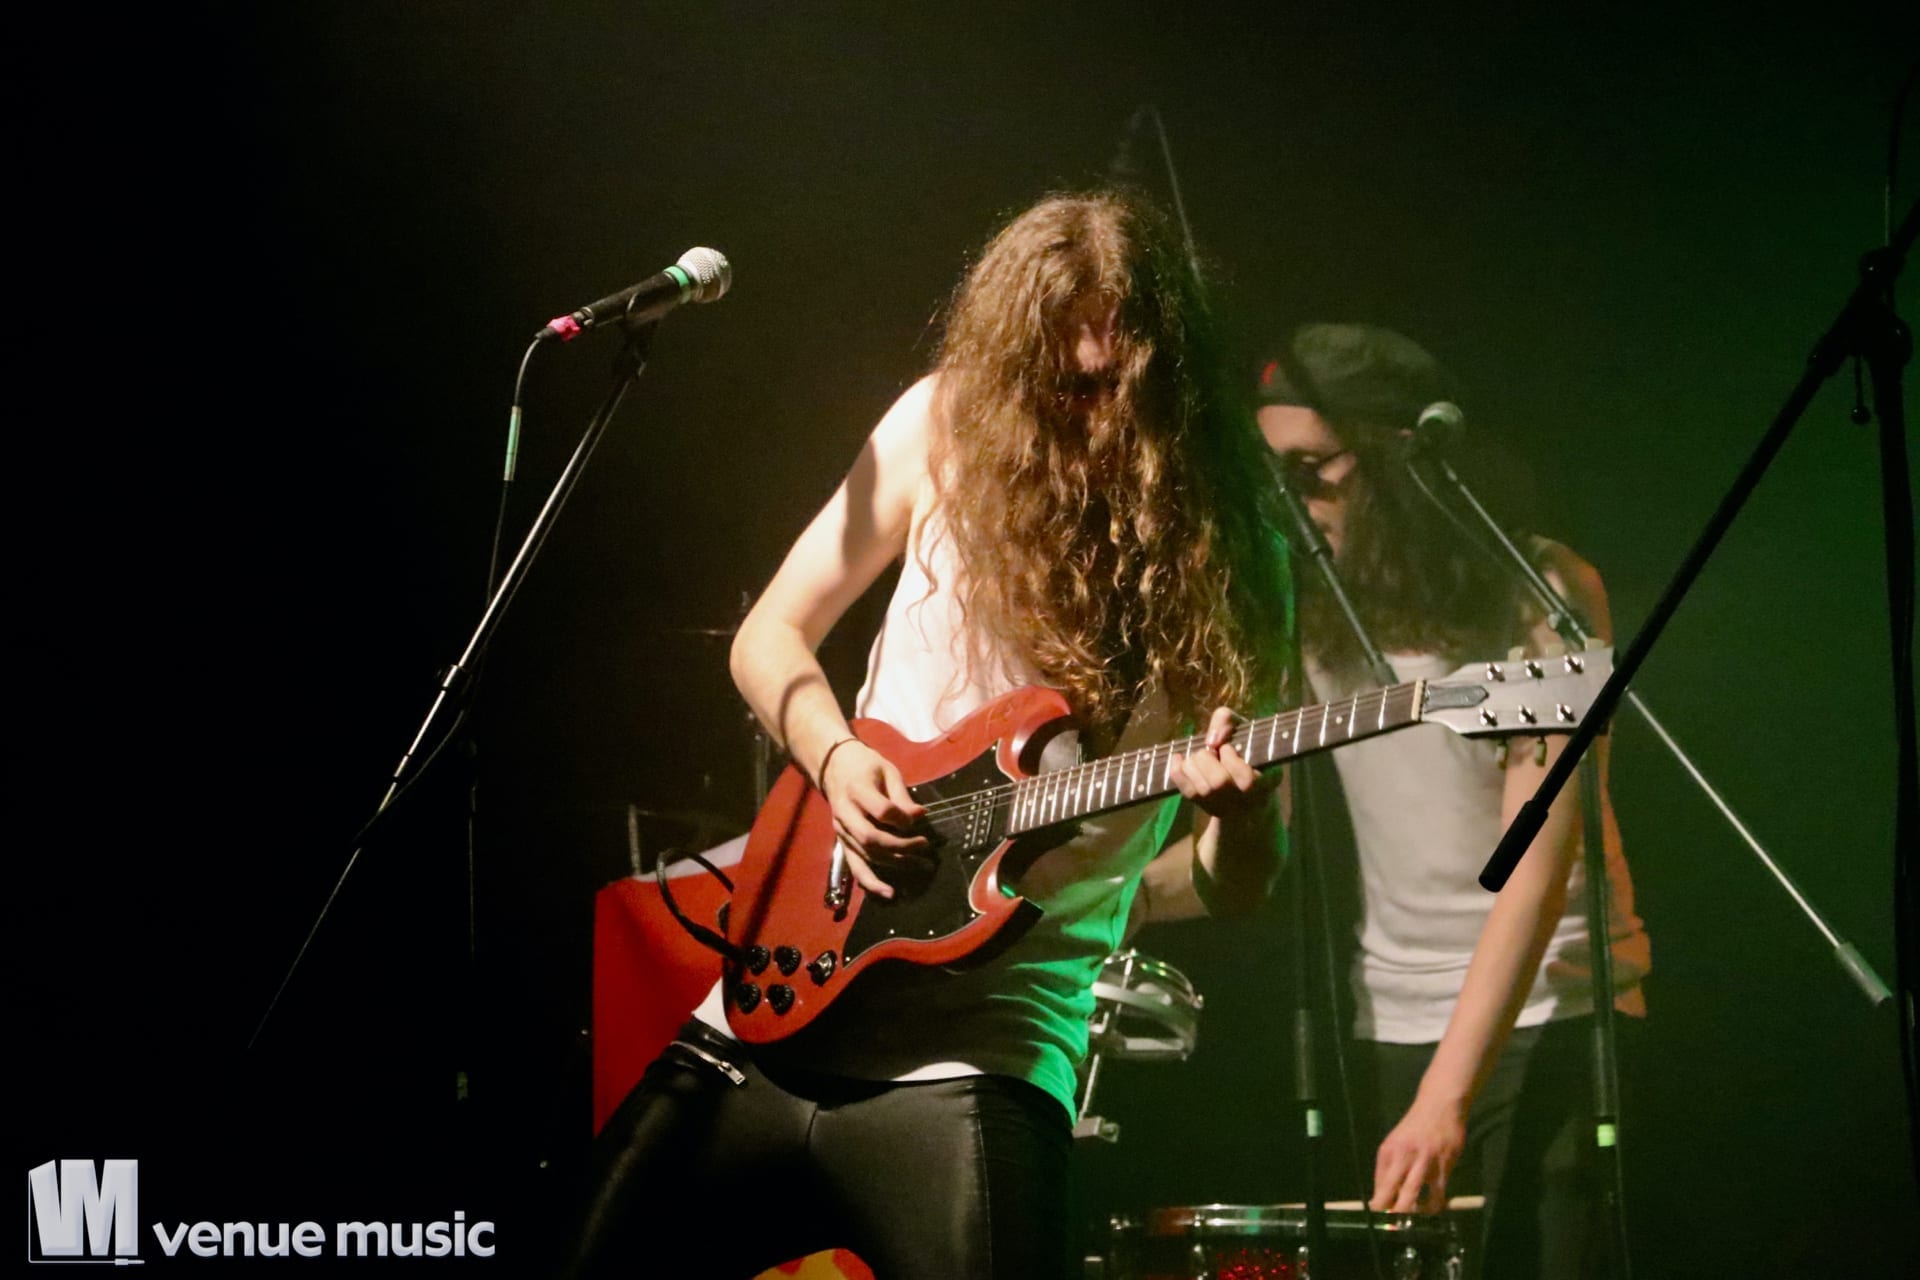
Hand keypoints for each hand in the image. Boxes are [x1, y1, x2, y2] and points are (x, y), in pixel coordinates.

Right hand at [818, 737, 928, 898]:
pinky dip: (872, 883)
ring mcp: (842, 831)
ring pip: (866, 855)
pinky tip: (889, 892)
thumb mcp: (887, 770)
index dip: (903, 818)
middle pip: (872, 838)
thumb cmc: (865, 766)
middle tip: (925, 847)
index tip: (919, 818)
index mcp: (857, 790)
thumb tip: (920, 816)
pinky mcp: (842, 843)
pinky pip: (855, 867)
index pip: (882, 810)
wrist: (833, 767)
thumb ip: (902, 795)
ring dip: (895, 864)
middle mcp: (845, 814)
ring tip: (922, 865)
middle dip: (901, 847)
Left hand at [1166, 707, 1275, 818]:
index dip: (1228, 754)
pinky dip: (1177, 768)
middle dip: (1208, 758)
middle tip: (1211, 752)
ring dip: (1194, 762)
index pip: (1246, 777)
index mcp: (1266, 781)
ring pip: (1202, 785)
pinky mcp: (1204, 806)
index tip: (1227, 749)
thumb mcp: (1242, 729)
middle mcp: (1247, 800)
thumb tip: (1211, 740)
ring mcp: (1224, 806)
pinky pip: (1185, 788)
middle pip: (1219, 782)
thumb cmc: (1243, 751)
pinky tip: (1180, 758)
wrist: (1243, 790)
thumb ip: (1227, 720)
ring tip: (1202, 759)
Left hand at [1370, 1094, 1466, 1214]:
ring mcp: (1423, 1161)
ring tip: (1411, 1220)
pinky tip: (1432, 1208)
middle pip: (1390, 1192)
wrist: (1439, 1105)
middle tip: (1393, 1224)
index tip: (1380, 1216)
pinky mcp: (1443, 1165)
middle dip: (1389, 1212)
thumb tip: (1382, 1192)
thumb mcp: (1395, 1141)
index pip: (1378, 1184)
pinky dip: (1434, 1205)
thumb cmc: (1416, 1125)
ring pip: (1411, 1195)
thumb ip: (1389, 1165)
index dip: (1378, 1204)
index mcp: (1387, 1151)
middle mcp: (1402, 1156)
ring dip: (1409, 1212)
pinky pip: (1437, 1193)